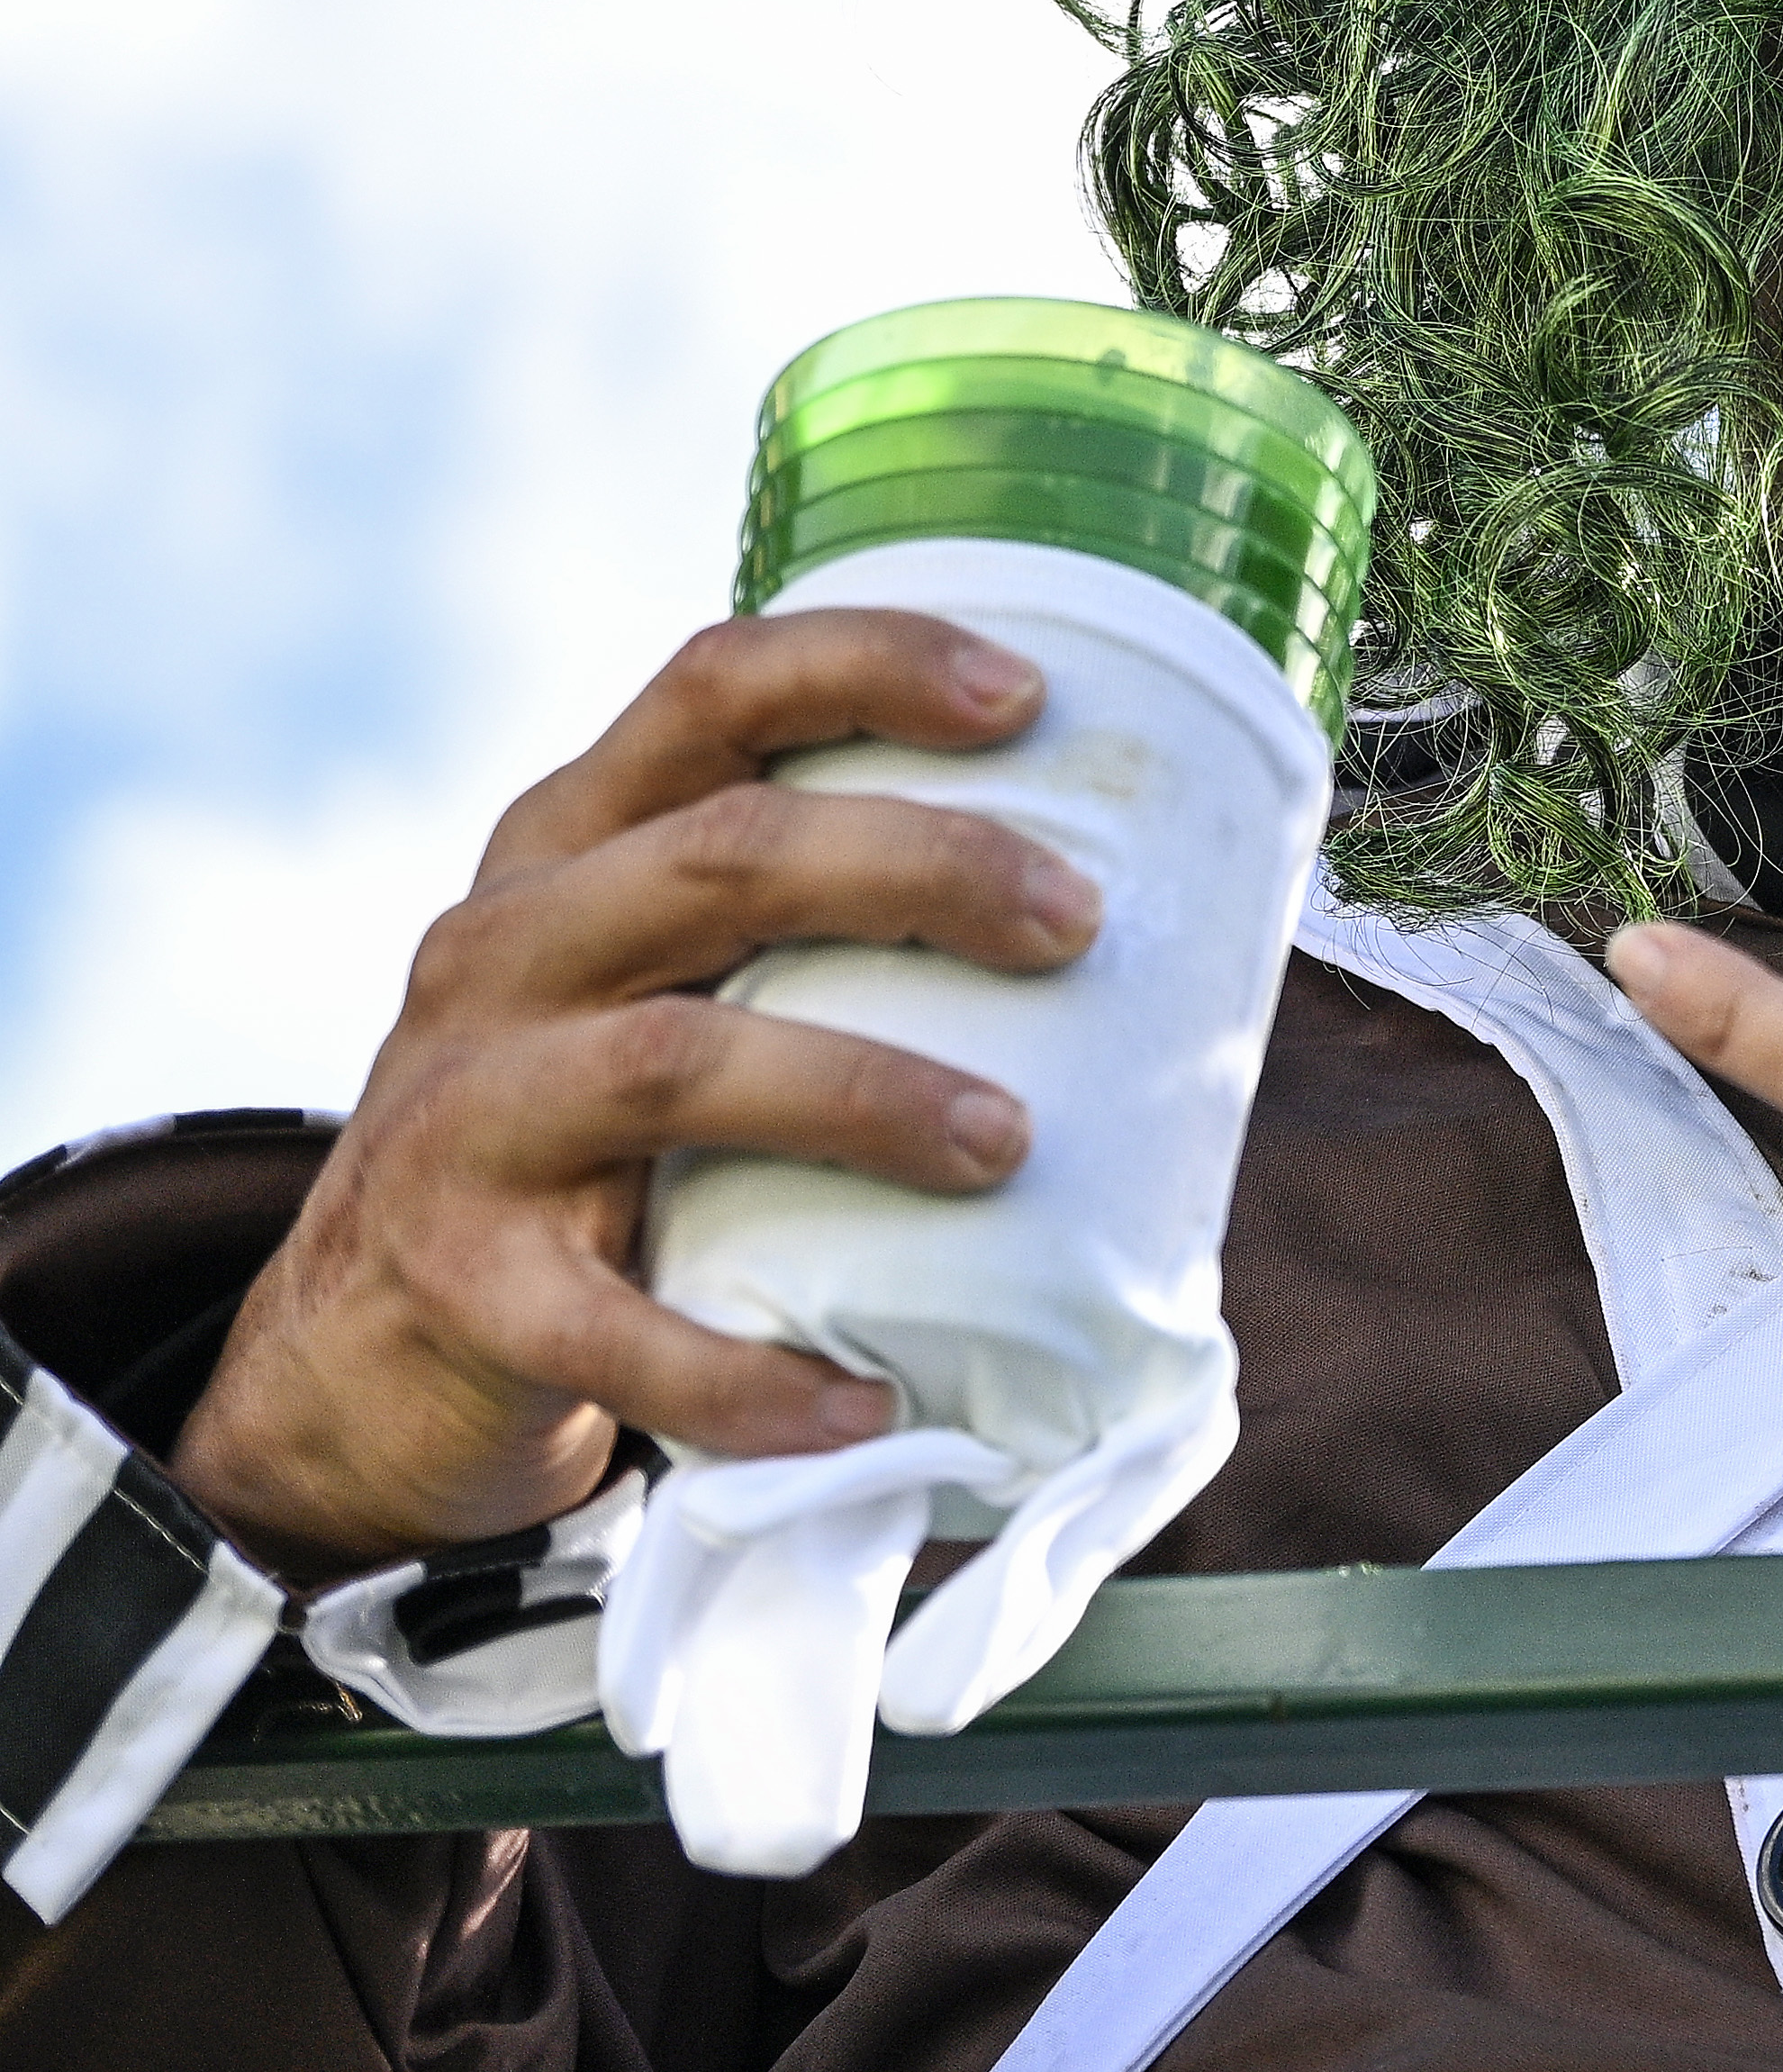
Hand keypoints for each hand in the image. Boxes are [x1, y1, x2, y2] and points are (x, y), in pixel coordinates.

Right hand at [172, 617, 1071, 1572]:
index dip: (869, 666)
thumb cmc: (597, 1136)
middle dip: (922, 869)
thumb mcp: (662, 984)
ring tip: (1008, 1144)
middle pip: (722, 854)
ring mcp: (467, 1111)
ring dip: (864, 1092)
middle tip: (1076, 923)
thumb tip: (1127, 943)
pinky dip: (744, 1373)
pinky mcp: (459, 1279)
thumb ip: (813, 937)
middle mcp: (505, 948)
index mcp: (571, 846)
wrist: (365, 1343)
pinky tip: (859, 1405)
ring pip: (675, 1059)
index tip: (1027, 695)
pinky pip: (609, 1327)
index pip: (713, 691)